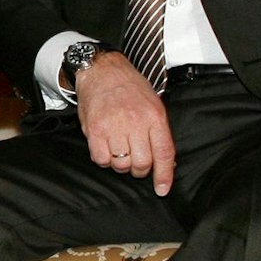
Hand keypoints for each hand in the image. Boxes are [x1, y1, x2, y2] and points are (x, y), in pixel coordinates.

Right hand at [74, 53, 175, 194]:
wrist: (102, 71)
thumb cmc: (129, 88)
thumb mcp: (153, 105)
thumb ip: (159, 132)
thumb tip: (166, 162)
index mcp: (154, 116)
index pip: (163, 153)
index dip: (164, 175)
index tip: (162, 189)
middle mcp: (135, 122)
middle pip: (142, 163)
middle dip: (140, 169)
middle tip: (136, 162)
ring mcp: (113, 126)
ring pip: (121, 164)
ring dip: (121, 164)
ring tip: (120, 151)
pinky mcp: (94, 130)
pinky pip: (101, 159)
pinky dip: (104, 160)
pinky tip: (106, 149)